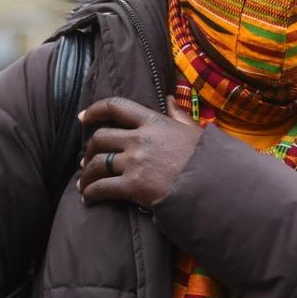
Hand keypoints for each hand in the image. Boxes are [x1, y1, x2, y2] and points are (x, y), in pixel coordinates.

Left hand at [77, 96, 202, 208]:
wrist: (214, 185)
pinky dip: (91, 193)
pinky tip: (88, 198)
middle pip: (100, 137)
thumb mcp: (194, 130)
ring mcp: (135, 162)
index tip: (83, 117)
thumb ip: (178, 114)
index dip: (95, 110)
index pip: (116, 106)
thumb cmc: (207, 158)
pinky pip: (102, 188)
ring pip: (97, 164)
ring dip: (86, 174)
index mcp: (153, 121)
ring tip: (84, 183)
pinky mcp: (133, 185)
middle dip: (89, 149)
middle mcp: (139, 139)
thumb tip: (168, 98)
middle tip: (86, 159)